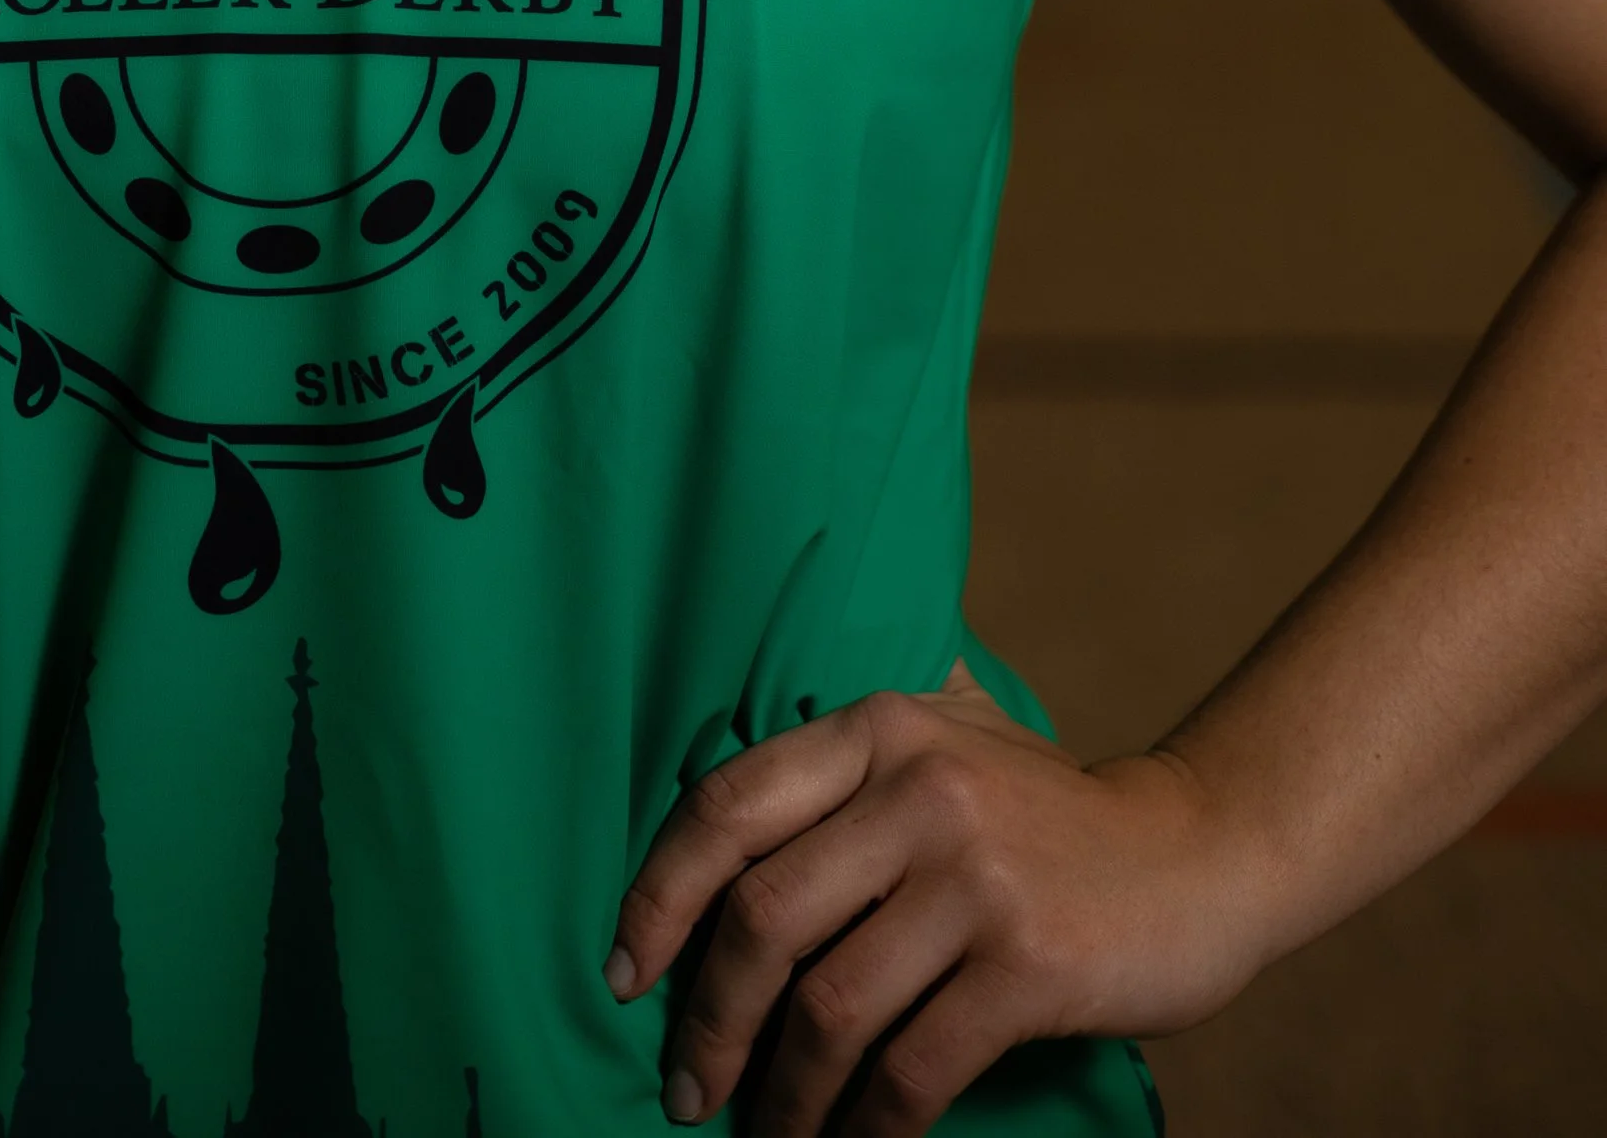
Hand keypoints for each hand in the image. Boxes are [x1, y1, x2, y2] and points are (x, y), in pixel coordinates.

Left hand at [607, 664, 1267, 1133]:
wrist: (1199, 854)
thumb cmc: (1045, 821)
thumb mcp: (943, 750)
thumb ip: (844, 778)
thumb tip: (707, 870)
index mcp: (878, 727)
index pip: (727, 802)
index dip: (658, 895)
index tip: (624, 972)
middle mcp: (918, 788)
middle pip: (762, 917)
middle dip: (707, 1020)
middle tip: (687, 1089)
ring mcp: (975, 876)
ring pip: (829, 1007)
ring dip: (781, 1095)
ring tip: (764, 1137)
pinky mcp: (1028, 964)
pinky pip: (910, 1069)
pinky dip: (865, 1130)